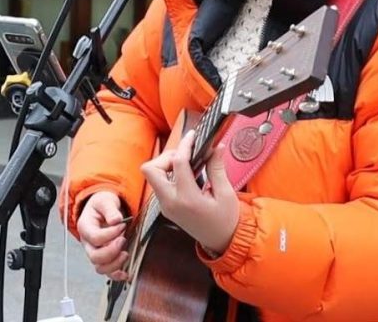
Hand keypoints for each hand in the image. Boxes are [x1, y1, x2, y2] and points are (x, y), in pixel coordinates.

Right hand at [77, 191, 129, 280]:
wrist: (102, 209)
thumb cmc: (102, 205)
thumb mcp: (105, 201)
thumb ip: (110, 210)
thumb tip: (116, 220)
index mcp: (85, 227)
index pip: (95, 237)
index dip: (110, 234)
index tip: (122, 225)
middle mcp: (87, 243)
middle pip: (95, 257)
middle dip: (112, 251)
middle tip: (123, 239)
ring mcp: (95, 252)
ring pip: (100, 268)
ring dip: (115, 264)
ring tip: (125, 253)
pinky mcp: (104, 258)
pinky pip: (107, 273)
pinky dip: (117, 275)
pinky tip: (126, 273)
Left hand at [140, 129, 239, 255]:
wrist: (222, 242)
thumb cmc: (226, 220)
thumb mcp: (226, 194)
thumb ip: (217, 168)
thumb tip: (216, 146)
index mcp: (187, 199)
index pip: (178, 163)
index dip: (185, 145)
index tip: (193, 136)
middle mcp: (171, 202)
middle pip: (151, 169)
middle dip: (166, 157)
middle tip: (186, 156)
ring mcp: (165, 206)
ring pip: (152, 176)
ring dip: (166, 165)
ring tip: (187, 164)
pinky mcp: (166, 207)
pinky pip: (159, 184)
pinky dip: (168, 174)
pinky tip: (186, 174)